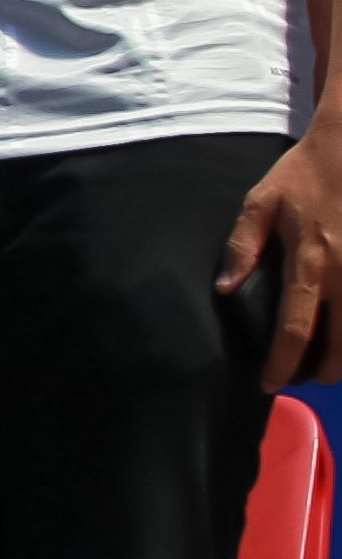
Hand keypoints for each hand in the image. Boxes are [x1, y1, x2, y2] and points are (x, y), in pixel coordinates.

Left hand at [224, 125, 341, 389]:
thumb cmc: (305, 174)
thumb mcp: (262, 202)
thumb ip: (243, 246)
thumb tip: (226, 288)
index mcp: (310, 260)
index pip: (294, 326)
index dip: (282, 362)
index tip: (269, 384)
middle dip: (325, 370)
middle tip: (308, 377)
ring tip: (333, 364)